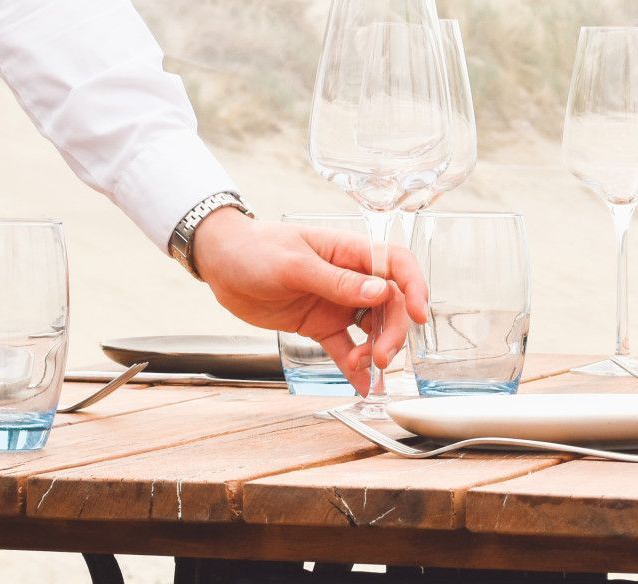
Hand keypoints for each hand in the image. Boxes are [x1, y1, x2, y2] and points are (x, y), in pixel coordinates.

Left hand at [190, 209, 427, 391]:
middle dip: (392, 332)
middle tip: (382, 357)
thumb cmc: (255, 250)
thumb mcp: (294, 264)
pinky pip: (346, 347)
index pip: (396, 265)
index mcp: (349, 252)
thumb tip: (380, 292)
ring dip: (375, 350)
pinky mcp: (321, 325)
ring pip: (373, 329)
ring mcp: (337, 303)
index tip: (417, 315)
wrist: (221, 264)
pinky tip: (364, 387)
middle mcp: (350, 278)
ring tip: (361, 367)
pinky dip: (356, 366)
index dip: (414, 287)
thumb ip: (337, 281)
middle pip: (389, 305)